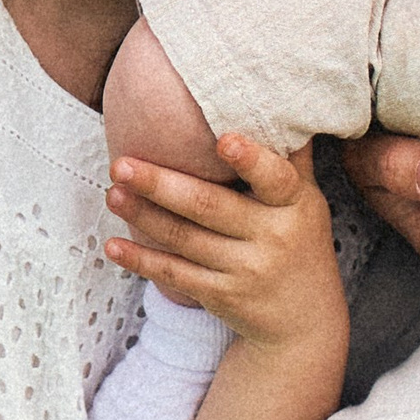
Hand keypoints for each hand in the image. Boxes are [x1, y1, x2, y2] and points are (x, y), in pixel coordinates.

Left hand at [104, 131, 347, 361]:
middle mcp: (273, 238)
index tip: (224, 140)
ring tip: (112, 192)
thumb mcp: (307, 200)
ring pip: (186, 240)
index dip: (250, 160)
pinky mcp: (222, 296)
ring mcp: (247, 271)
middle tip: (121, 163)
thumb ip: (288, 156)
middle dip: (161, 185)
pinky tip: (113, 245)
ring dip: (143, 216)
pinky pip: (176, 275)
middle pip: (210, 207)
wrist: (304, 322)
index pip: (275, 178)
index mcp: (295, 204)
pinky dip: (142, 260)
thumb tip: (277, 96)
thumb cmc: (300, 241)